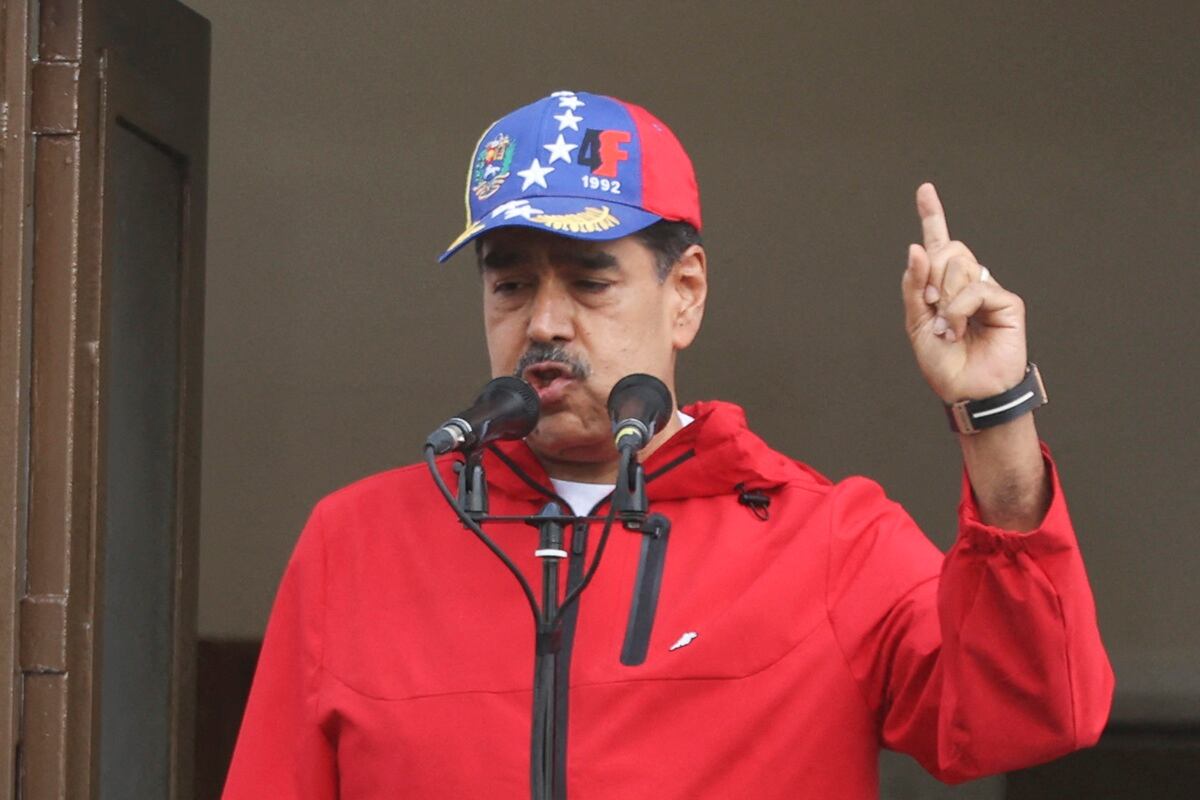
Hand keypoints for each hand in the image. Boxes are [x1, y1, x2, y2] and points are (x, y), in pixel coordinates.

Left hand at [902, 183, 1027, 403]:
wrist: (967, 390)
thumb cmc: (943, 363)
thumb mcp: (916, 324)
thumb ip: (914, 286)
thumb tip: (916, 247)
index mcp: (942, 285)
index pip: (938, 243)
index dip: (933, 215)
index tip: (925, 189)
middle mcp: (967, 282)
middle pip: (947, 248)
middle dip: (931, 277)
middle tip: (931, 308)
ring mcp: (988, 289)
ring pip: (959, 264)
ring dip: (944, 299)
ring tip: (948, 328)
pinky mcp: (1007, 302)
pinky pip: (976, 287)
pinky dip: (960, 309)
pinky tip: (960, 329)